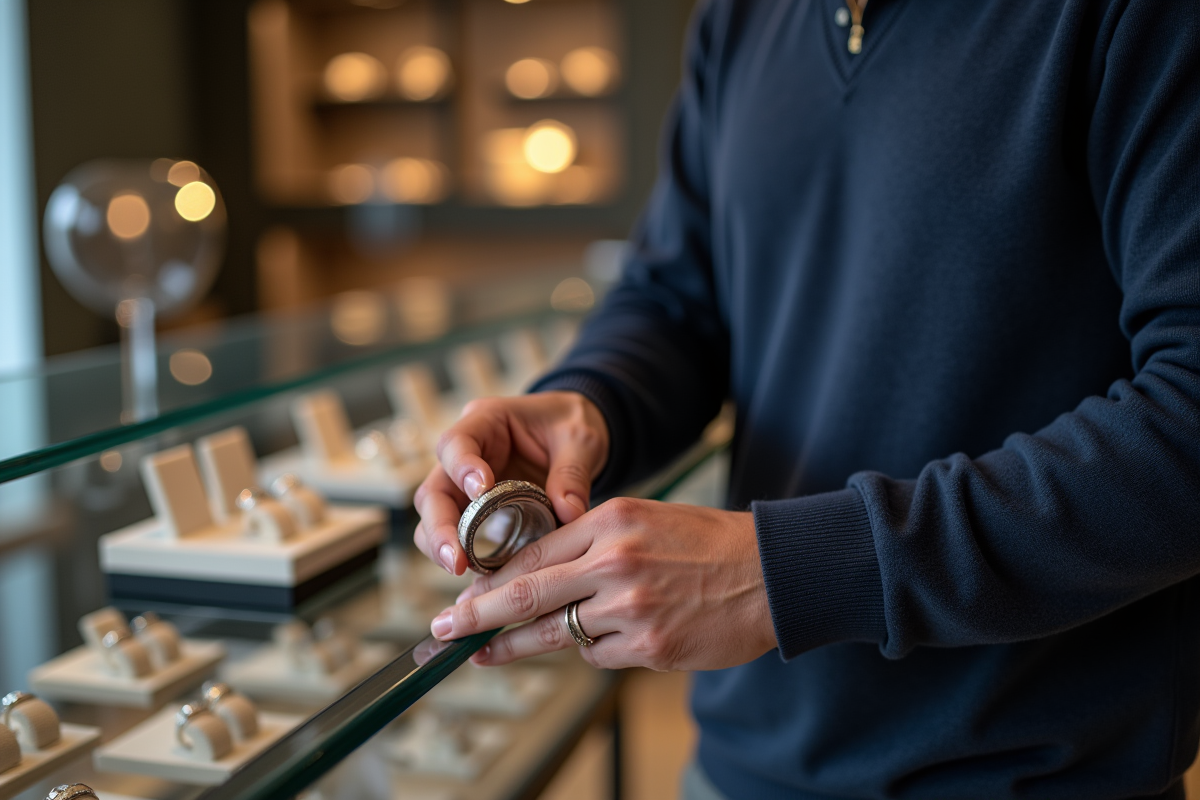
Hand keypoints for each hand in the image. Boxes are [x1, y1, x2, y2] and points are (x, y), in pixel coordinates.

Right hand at [413, 391, 609, 575]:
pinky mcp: (475, 513)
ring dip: (443, 547)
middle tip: (456, 558)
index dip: (462, 467)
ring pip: (436, 518)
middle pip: (434, 490)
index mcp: (487, 422)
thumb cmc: (572, 427)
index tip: (480, 490)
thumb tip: (569, 514)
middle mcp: (466, 454)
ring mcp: (464, 485)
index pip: (457, 442)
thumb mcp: (581, 439)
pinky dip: (465, 558)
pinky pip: (459, 537)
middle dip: (440, 526)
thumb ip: (573, 472)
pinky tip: (479, 582)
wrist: (574, 436)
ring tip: (461, 572)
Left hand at [429, 499, 777, 671]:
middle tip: (443, 630)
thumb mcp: (645, 519)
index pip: (534, 551)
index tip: (463, 593)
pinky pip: (598, 654)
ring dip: (519, 646)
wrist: (770, 572)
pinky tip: (612, 639)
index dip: (491, 578)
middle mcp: (616, 561)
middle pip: (528, 593)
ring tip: (485, 655)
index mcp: (611, 520)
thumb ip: (591, 542)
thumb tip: (535, 575)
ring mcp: (632, 606)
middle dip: (477, 616)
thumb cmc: (706, 543)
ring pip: (557, 633)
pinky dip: (593, 650)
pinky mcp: (649, 645)